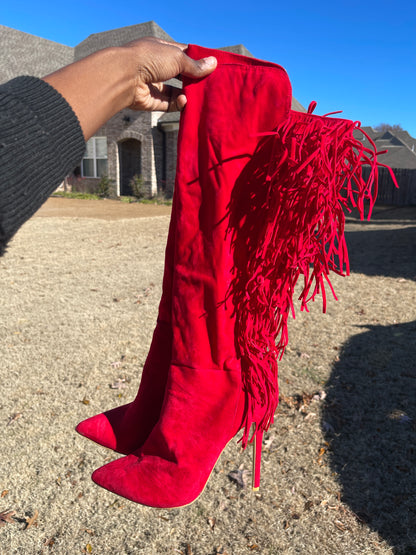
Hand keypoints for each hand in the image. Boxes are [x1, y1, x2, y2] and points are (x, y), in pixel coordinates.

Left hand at [43, 37, 216, 139]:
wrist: (124, 77)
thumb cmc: (149, 59)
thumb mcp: (177, 58)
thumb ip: (194, 65)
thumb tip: (213, 64)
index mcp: (161, 50)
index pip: (182, 54)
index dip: (196, 60)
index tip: (211, 66)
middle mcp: (156, 67)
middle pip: (179, 74)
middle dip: (193, 79)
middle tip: (208, 84)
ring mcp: (153, 84)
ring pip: (175, 91)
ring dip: (187, 94)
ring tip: (198, 95)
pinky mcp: (151, 101)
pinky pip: (168, 104)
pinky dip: (178, 104)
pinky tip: (185, 101)